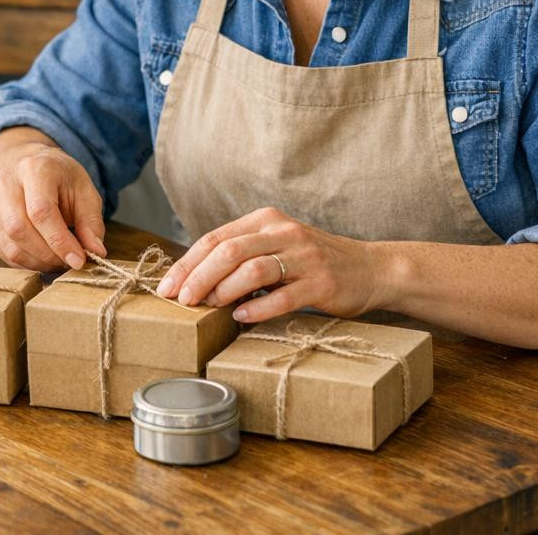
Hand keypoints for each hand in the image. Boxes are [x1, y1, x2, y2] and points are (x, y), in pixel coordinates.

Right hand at [0, 143, 106, 270]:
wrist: (30, 166)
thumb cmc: (60, 180)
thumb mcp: (85, 192)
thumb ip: (91, 223)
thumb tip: (96, 252)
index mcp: (33, 168)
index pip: (40, 211)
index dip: (59, 241)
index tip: (79, 260)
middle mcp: (4, 181)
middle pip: (19, 229)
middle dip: (48, 255)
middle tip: (69, 262)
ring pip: (9, 245)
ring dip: (37, 262)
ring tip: (58, 260)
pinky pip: (1, 252)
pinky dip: (24, 262)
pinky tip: (41, 257)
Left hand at [153, 207, 391, 323]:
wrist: (371, 269)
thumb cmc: (312, 263)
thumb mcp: (275, 247)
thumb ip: (241, 256)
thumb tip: (193, 281)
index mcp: (265, 220)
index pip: (215, 238)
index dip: (186, 263)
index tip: (165, 287)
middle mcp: (283, 232)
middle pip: (229, 251)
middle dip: (198, 277)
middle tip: (181, 301)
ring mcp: (304, 257)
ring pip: (253, 269)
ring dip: (224, 290)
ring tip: (209, 307)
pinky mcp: (322, 283)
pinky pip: (283, 296)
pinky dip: (257, 308)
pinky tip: (241, 317)